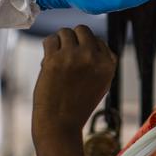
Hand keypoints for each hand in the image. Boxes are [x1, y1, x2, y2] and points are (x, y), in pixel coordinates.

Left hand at [31, 25, 116, 155]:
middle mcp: (93, 57)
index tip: (79, 62)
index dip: (86, 48)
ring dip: (59, 43)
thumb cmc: (78, 106)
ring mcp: (73, 56)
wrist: (60, 125)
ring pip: (65, 32)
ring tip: (57, 59)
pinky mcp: (54, 59)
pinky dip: (48, 48)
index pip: (99, 40)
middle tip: (66, 56)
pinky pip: (50, 39)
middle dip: (73, 39)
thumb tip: (93, 40)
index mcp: (108, 64)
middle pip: (82, 30)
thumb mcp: (102, 84)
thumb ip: (101, 62)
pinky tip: (48, 61)